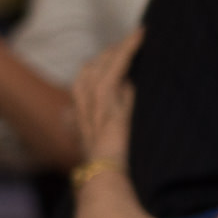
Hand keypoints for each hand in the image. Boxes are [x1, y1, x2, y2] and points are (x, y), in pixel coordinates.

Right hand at [71, 28, 140, 167]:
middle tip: (129, 43)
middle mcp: (82, 109)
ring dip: (119, 50)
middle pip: (87, 71)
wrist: (102, 180)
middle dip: (107, 55)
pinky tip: (138, 40)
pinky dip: (126, 53)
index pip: (82, 83)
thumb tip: (128, 86)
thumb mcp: (106, 137)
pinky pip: (114, 73)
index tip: (114, 56)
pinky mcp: (109, 107)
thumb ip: (114, 112)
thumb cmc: (108, 167)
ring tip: (136, 37)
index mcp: (79, 117)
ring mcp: (93, 107)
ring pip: (99, 68)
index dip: (96, 67)